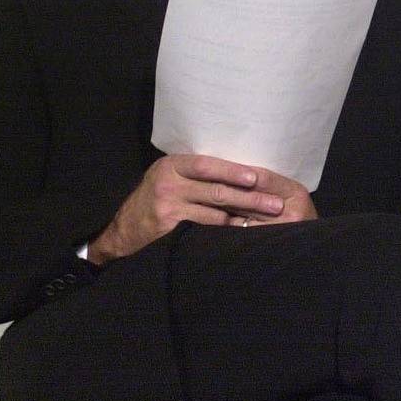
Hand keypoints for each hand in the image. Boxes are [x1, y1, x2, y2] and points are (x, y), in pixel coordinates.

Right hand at [88, 155, 313, 264]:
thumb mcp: (170, 176)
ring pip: (215, 215)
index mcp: (171, 166)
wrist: (124, 231)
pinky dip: (227, 234)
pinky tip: (244, 235)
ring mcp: (167, 210)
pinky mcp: (170, 232)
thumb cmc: (156, 198)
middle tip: (276, 205)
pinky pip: (206, 232)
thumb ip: (196, 172)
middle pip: (216, 191)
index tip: (257, 178)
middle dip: (250, 199)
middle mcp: (168, 185)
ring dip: (244, 219)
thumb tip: (243, 171)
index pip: (207, 165)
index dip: (233, 171)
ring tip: (268, 221)